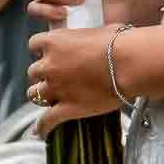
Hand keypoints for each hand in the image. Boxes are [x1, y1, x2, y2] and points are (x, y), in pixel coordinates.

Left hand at [27, 23, 123, 137]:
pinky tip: (41, 131)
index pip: (34, 44)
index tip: (49, 52)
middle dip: (43, 73)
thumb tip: (91, 40)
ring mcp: (56, 88)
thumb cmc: (118, 43)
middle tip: (56, 76)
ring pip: (34, 94)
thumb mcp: (95, 31)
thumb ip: (83, 38)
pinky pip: (47, 120)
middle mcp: (49, 65)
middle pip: (33, 71)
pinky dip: (42, 126)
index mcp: (54, 42)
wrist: (129, 64)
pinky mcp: (67, 108)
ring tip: (49, 97)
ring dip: (41, 95)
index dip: (42, 49)